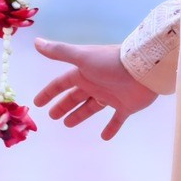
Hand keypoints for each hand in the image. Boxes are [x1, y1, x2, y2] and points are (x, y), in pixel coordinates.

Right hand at [31, 39, 155, 139]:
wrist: (143, 69)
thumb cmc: (110, 63)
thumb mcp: (82, 57)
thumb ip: (59, 52)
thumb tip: (36, 42)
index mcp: (84, 73)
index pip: (61, 84)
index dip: (49, 92)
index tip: (38, 103)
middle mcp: (95, 84)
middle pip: (75, 97)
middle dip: (63, 105)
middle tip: (52, 117)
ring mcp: (110, 96)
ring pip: (91, 108)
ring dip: (79, 115)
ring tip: (68, 125)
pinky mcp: (125, 106)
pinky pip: (116, 120)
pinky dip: (111, 128)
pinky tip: (104, 137)